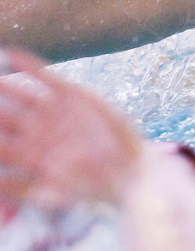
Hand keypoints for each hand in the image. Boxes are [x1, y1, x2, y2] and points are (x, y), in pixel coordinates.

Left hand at [0, 48, 142, 210]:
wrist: (126, 173)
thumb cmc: (91, 189)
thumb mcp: (51, 196)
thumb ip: (19, 189)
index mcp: (26, 154)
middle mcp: (37, 131)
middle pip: (3, 114)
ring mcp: (54, 113)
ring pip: (19, 95)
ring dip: (2, 85)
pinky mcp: (73, 97)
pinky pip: (46, 79)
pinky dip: (29, 66)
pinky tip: (10, 54)